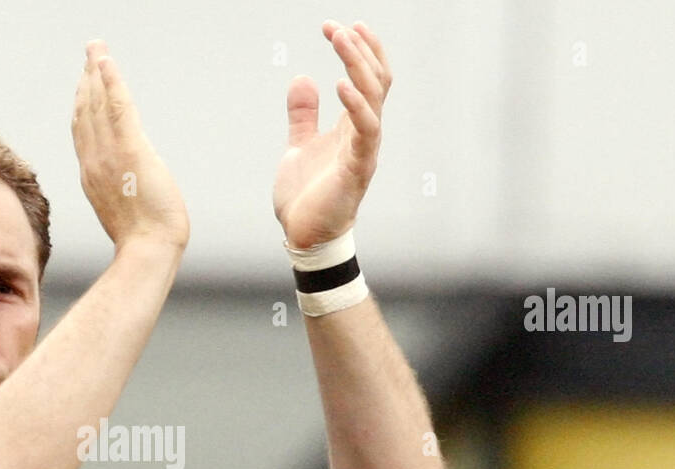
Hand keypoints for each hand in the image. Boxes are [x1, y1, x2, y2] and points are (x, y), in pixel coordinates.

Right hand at [72, 40, 188, 251]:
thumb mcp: (124, 210)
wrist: (148, 250)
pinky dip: (110, 83)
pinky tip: (106, 63)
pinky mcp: (131, 152)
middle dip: (86, 80)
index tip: (82, 83)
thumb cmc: (144, 240)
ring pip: (98, 105)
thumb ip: (121, 190)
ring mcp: (110, 156)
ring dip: (96, 73)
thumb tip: (129, 185)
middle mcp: (94, 162)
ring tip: (96, 49)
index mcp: (92, 175)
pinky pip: (117, 109)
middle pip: (85, 113)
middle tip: (88, 54)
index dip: (81, 104)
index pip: (83, 132)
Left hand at [274, 20, 391, 248]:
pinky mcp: (357, 168)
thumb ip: (303, 115)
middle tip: (336, 26)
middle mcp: (364, 134)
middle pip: (375, 80)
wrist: (304, 236)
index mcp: (352, 127)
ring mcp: (364, 150)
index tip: (338, 26)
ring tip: (340, 39)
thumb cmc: (307, 197)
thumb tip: (302, 79)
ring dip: (358, 64)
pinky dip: (355, 104)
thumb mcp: (299, 145)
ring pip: (374, 97)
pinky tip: (339, 83)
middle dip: (358, 49)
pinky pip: (364, 130)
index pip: (368, 79)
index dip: (359, 51)